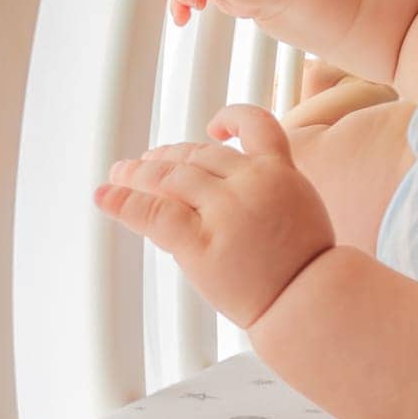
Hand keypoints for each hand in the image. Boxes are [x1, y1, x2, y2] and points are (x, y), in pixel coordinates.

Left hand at [92, 105, 334, 329]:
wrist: (311, 300)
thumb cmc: (306, 267)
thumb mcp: (301, 208)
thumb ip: (268, 189)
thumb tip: (223, 185)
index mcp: (281, 172)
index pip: (256, 125)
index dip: (232, 118)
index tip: (213, 128)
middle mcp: (252, 183)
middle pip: (197, 155)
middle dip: (166, 157)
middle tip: (144, 164)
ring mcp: (226, 211)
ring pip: (170, 178)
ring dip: (138, 174)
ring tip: (120, 175)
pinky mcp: (202, 243)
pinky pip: (155, 214)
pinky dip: (125, 203)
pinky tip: (106, 196)